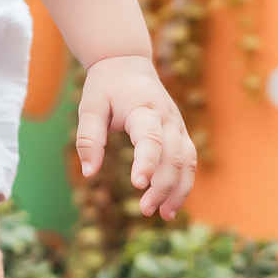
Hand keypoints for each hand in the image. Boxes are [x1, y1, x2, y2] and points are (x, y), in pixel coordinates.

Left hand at [76, 55, 195, 220]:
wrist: (126, 62)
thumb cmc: (105, 86)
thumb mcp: (90, 106)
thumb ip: (89, 138)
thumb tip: (89, 173)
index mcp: (144, 109)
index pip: (151, 138)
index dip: (147, 162)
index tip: (138, 184)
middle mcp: (167, 118)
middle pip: (173, 156)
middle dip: (162, 185)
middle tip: (144, 210)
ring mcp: (177, 126)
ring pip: (187, 161)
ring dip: (179, 190)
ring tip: (165, 215)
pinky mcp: (180, 133)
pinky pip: (189, 160)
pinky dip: (184, 182)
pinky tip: (171, 203)